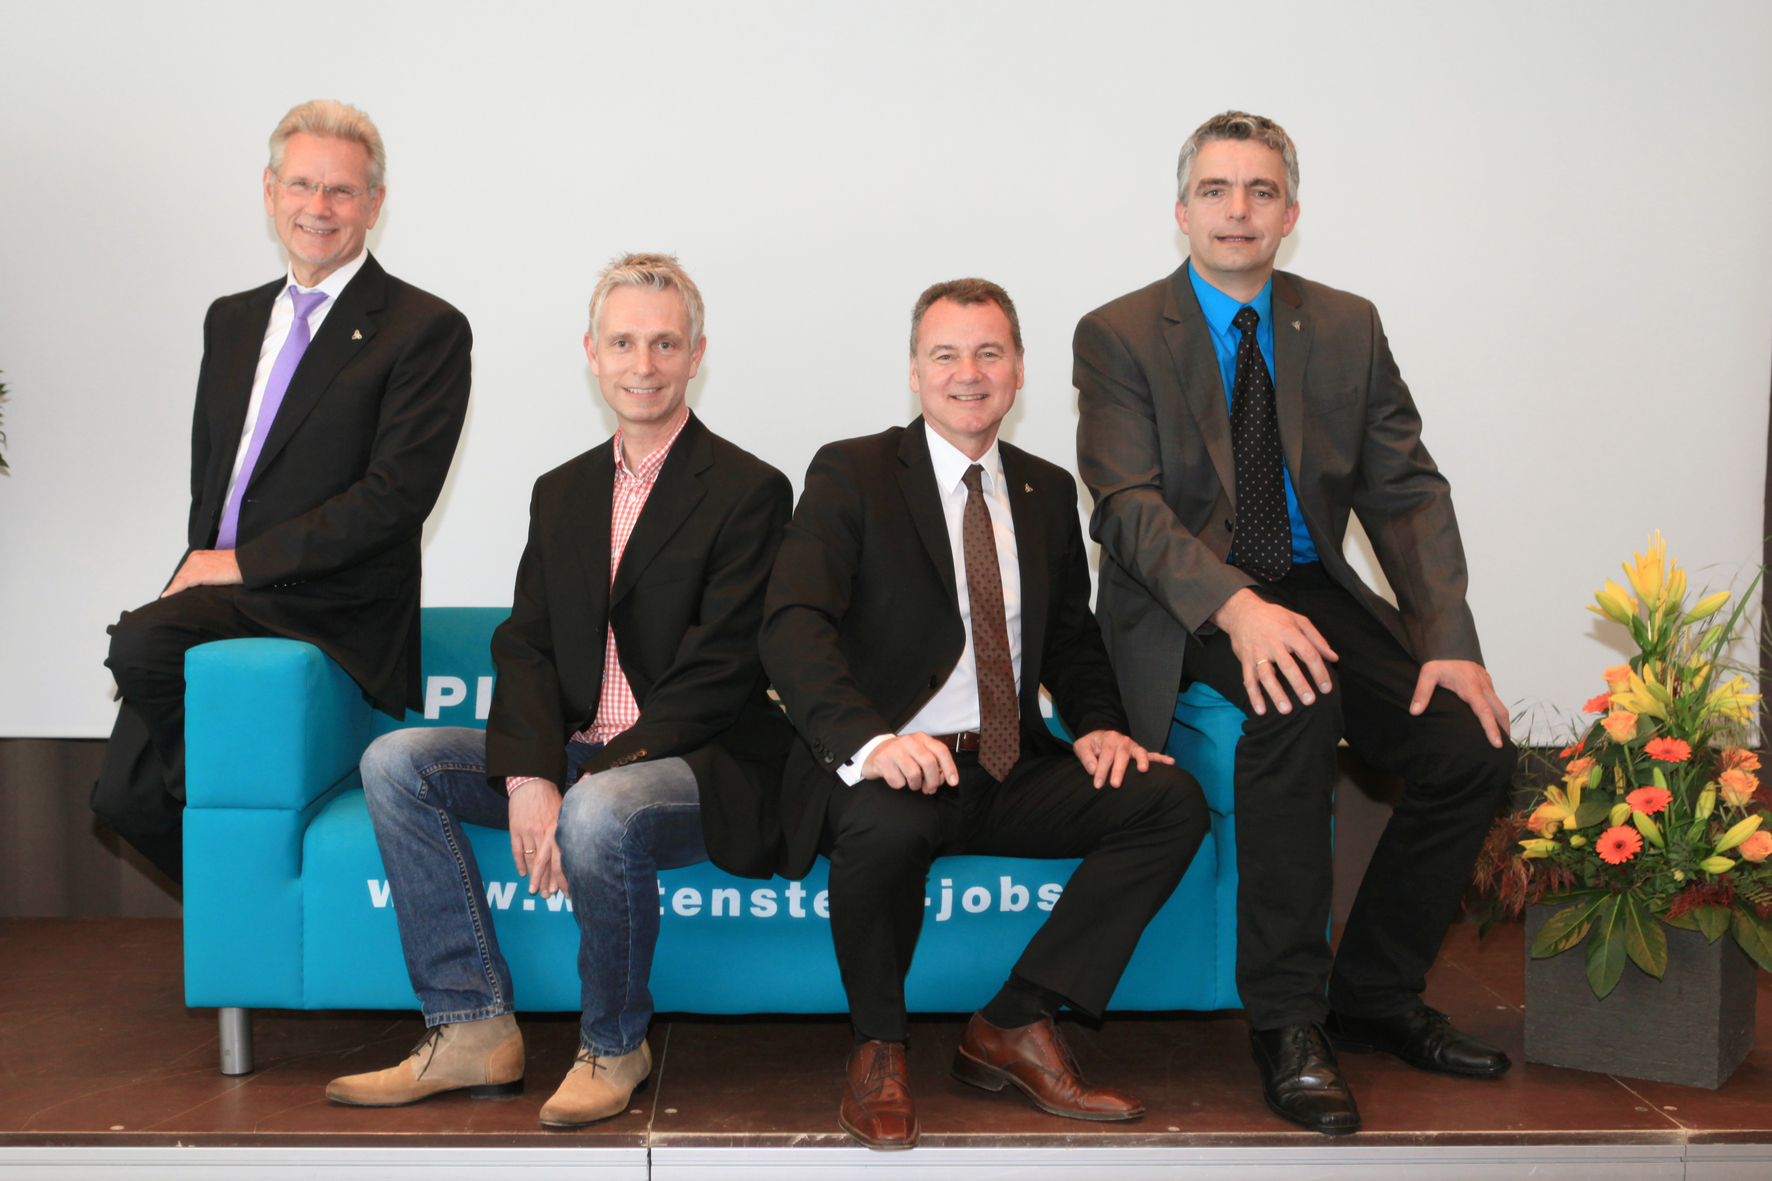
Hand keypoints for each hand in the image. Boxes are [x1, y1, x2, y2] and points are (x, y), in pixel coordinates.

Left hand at [160, 550, 242, 597]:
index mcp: (199, 555)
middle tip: (169, 597)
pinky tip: (168, 597)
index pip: (185, 570)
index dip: (178, 582)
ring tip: (168, 599)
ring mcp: (196, 565)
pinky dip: (173, 590)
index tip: (174, 590)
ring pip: (179, 580)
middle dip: (175, 586)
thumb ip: (208, 570)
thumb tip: (204, 582)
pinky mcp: (199, 573)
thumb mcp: (219, 565)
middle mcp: (194, 558)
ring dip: (173, 590)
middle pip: (180, 575)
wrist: (247, 564)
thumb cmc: (239, 566)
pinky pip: (181, 583)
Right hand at [509, 778, 567, 897]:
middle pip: (547, 863)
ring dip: (534, 877)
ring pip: (532, 860)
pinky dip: (520, 863)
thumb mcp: (565, 812)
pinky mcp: (516, 829)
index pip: (561, 858)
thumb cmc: (550, 797)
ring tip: (535, 891)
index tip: (567, 889)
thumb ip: (569, 829)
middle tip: (549, 897)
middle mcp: (543, 833)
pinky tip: (523, 874)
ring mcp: (528, 832)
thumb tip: (578, 844)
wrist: (531, 781)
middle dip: (548, 882)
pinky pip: (517, 850)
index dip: (563, 875)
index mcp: (557, 830)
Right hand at [861, 733, 959, 794]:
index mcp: (921, 738)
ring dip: (916, 785)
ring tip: (913, 784)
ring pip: (914, 774)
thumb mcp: (918, 754)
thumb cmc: (901, 757)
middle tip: (930, 789)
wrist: (873, 752)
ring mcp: (894, 750)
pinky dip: (900, 785)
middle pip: (929, 763)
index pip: (941, 751)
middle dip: (933, 781)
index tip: (953, 783)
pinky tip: (897, 779)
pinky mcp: (883, 761)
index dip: (950, 768)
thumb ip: (932, 763)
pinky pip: (898, 781)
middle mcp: (908, 741)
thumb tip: (943, 779)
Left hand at [1072, 730, 1173, 787]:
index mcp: (1108, 738)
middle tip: (1115, 784)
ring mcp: (1133, 746)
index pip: (1105, 756)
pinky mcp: (1139, 752)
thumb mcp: (1082, 746)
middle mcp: (1123, 741)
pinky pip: (1152, 754)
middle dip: (1118, 771)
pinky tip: (1171, 762)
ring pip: (1139, 753)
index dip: (1100, 771)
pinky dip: (1161, 758)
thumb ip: (1085, 756)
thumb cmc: (1091, 744)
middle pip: (1121, 756)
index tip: (1097, 784)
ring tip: (1143, 770)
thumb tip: (1093, 769)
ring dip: (1142, 761)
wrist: (1101, 735)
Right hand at [1210, 588, 1337, 716]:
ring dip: (1275, 693)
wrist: (1242, 611)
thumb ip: (1317, 639)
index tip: (1326, 688)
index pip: (1308, 653)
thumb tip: (1334, 658)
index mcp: (1289, 632)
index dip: (1319, 671)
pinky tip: (1261, 710)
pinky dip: (1254, 695)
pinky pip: (1249, 680)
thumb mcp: (1298, 620)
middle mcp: (1273, 643)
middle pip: (1287, 665)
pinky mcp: (1245, 660)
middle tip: (1309, 701)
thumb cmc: (1274, 617)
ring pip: (1266, 675)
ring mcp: (1257, 652)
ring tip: (1286, 710)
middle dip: (1299, 684)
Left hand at [1412, 659, 1509, 748]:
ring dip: (1503, 721)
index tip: (1497, 743)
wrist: (1450, 643)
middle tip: (1503, 747)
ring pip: (1500, 705)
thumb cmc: (1440, 660)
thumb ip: (1422, 693)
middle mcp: (1483, 686)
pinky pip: (1496, 699)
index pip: (1484, 711)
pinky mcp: (1487, 682)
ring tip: (1501, 737)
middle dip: (1504, 729)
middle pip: (1499, 710)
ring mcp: (1487, 684)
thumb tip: (1415, 712)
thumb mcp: (1428, 674)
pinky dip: (1498, 711)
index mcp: (1471, 687)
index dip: (1491, 728)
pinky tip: (1493, 720)